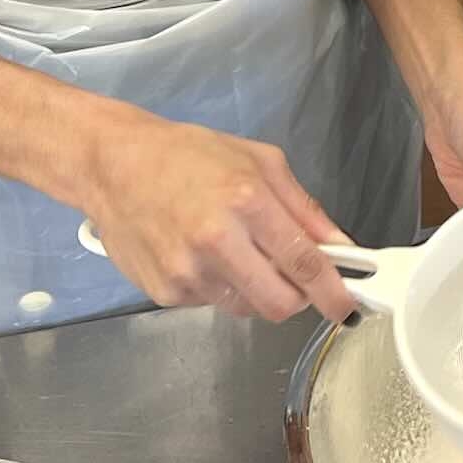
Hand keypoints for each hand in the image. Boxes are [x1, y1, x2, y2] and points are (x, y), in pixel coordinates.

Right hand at [76, 112, 355, 322]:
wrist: (115, 165)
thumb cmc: (190, 155)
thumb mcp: (260, 161)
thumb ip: (304, 208)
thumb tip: (339, 245)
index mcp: (246, 201)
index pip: (302, 261)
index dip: (332, 291)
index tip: (347, 306)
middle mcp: (216, 243)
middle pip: (278, 304)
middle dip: (297, 299)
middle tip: (296, 279)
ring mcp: (187, 273)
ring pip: (246, 307)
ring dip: (257, 290)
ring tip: (239, 251)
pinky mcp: (164, 293)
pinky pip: (211, 304)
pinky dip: (221, 287)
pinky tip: (203, 255)